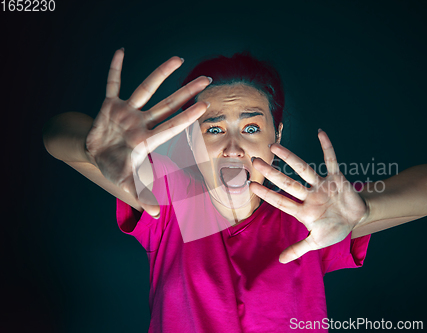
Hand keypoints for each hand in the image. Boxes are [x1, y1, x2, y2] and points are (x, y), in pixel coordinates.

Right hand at [85, 48, 210, 216]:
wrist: (94, 154)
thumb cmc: (114, 167)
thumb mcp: (126, 182)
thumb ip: (142, 195)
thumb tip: (157, 215)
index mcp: (147, 139)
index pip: (172, 125)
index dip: (188, 116)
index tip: (206, 105)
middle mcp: (141, 122)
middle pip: (167, 104)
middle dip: (187, 92)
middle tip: (208, 79)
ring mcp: (126, 111)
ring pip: (146, 88)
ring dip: (160, 73)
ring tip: (178, 59)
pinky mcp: (109, 104)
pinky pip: (112, 83)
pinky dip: (114, 68)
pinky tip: (120, 51)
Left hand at [249, 129, 367, 262]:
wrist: (357, 219)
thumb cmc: (334, 229)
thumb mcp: (317, 242)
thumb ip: (299, 248)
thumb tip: (281, 261)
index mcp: (303, 211)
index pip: (281, 201)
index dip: (267, 195)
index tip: (251, 186)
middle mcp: (309, 195)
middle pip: (287, 182)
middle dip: (271, 173)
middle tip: (255, 161)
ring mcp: (321, 186)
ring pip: (303, 169)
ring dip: (289, 158)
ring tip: (274, 147)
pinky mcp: (336, 178)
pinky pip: (331, 160)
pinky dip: (327, 147)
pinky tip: (320, 133)